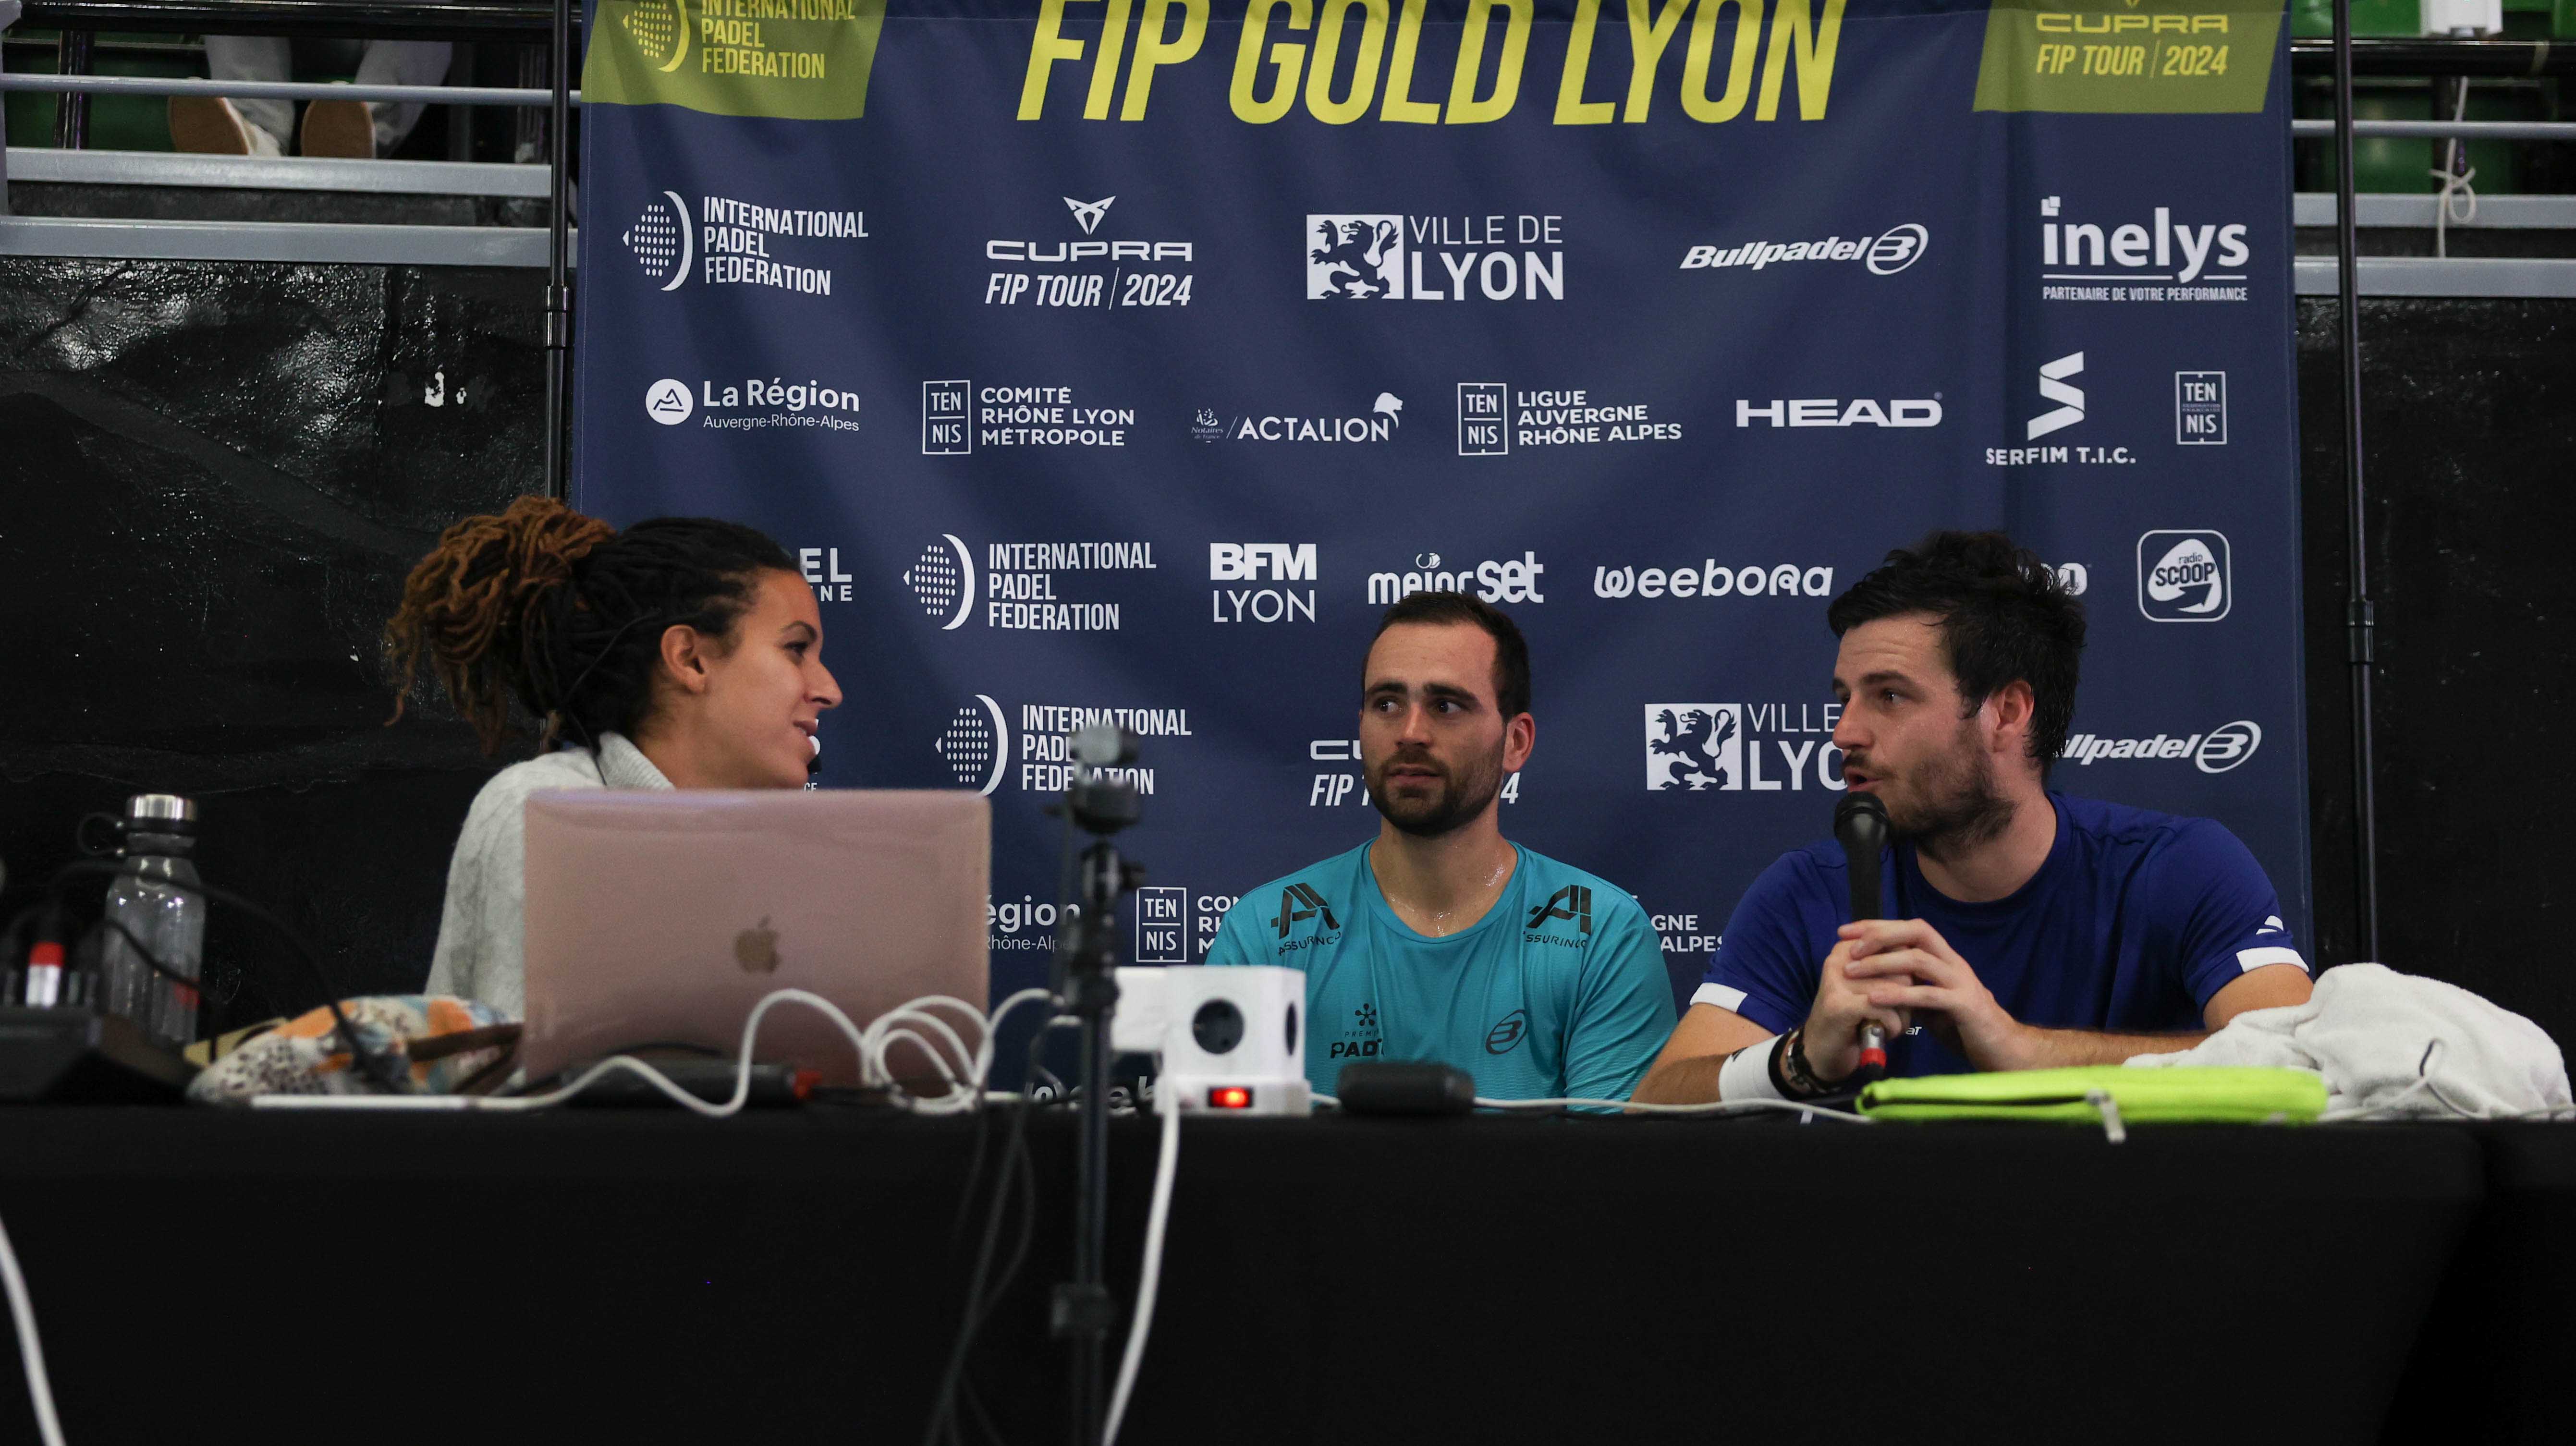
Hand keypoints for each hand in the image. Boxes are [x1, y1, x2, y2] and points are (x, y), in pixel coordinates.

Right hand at [1797, 937, 1909, 1082]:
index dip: (1908, 973)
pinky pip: (1884, 1008)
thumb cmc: (1852, 1020)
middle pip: (1900, 968)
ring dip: (1903, 1015)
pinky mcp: (1839, 1005)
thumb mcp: (1869, 988)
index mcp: (1848, 950)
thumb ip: (1890, 970)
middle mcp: (1840, 960)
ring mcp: (1837, 982)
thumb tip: (1922, 960)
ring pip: (1896, 989)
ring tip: (1891, 1025)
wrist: (1821, 1053)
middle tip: (1898, 1015)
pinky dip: (1893, 1025)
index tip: (1899, 994)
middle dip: (1909, 996)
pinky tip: (1886, 1034)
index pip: (1896, 944)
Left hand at [1839, 919, 2030, 1070]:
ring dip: (1882, 963)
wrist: (2003, 1051)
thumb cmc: (1964, 1025)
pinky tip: (1874, 997)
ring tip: (1852, 970)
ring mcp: (1962, 983)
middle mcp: (1954, 964)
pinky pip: (1928, 995)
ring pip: (1919, 960)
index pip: (1911, 929)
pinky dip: (1898, 994)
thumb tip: (1879, 978)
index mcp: (1945, 959)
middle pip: (1917, 932)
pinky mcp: (1965, 1006)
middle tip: (1849, 947)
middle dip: (1880, 935)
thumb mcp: (1932, 1000)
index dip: (1878, 926)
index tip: (1846, 932)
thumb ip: (1912, 985)